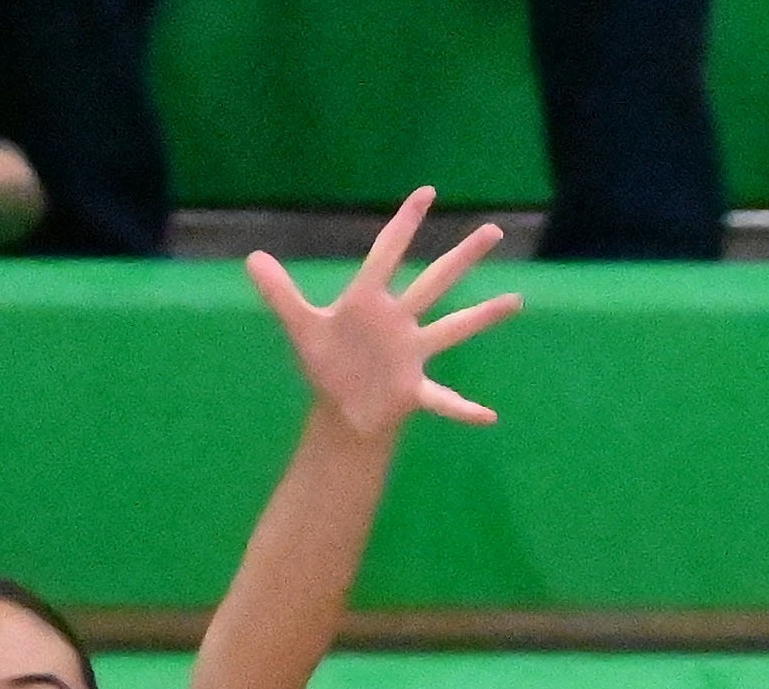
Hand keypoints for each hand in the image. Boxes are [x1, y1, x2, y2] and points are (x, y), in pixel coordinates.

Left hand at [244, 190, 520, 442]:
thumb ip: (279, 294)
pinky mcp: (414, 389)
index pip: (388, 254)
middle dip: (462, 257)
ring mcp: (411, 353)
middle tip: (493, 230)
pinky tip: (488, 417)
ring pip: (453, 327)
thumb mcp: (300, 327)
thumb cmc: (328, 363)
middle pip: (435, 281)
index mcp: (369, 301)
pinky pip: (443, 399)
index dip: (405, 223)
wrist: (342, 408)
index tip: (427, 192)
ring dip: (483, 316)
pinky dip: (463, 409)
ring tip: (516, 300)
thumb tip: (252, 257)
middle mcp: (399, 320)